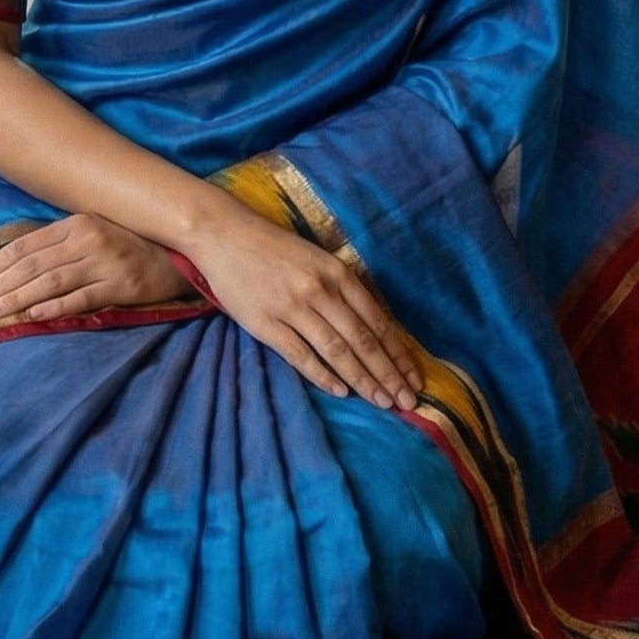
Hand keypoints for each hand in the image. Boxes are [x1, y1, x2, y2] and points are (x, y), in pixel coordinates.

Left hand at [0, 215, 190, 324]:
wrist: (181, 252)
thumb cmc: (130, 246)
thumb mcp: (92, 235)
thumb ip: (58, 246)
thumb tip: (13, 267)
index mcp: (75, 224)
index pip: (22, 247)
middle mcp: (87, 239)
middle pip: (29, 265)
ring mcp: (105, 262)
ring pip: (49, 282)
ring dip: (15, 299)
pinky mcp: (123, 285)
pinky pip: (82, 297)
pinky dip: (56, 306)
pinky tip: (32, 316)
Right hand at [191, 209, 421, 411]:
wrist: (224, 235)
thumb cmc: (274, 248)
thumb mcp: (319, 258)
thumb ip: (344, 288)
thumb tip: (374, 326)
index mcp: (337, 273)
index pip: (377, 321)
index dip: (398, 354)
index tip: (414, 378)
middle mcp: (320, 290)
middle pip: (362, 340)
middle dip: (388, 374)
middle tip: (407, 402)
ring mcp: (292, 307)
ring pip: (337, 350)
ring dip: (362, 379)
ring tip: (382, 402)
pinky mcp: (265, 323)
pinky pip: (300, 355)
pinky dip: (322, 375)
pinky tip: (340, 391)